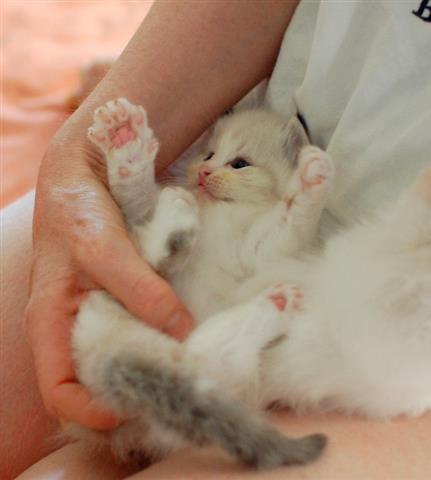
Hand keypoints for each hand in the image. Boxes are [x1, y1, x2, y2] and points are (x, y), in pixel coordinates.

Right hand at [25, 124, 193, 429]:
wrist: (88, 173)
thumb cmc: (79, 208)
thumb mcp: (104, 248)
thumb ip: (141, 291)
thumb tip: (183, 334)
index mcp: (50, 323)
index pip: (59, 391)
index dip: (90, 411)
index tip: (134, 408)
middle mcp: (73, 326)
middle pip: (97, 381)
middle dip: (133, 392)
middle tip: (176, 391)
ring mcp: (98, 314)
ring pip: (122, 357)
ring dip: (152, 366)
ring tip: (188, 369)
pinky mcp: (121, 298)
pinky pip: (139, 330)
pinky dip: (161, 340)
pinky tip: (187, 339)